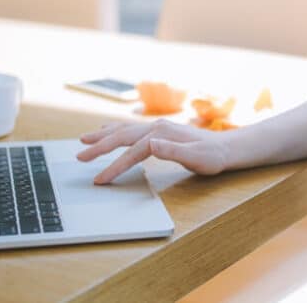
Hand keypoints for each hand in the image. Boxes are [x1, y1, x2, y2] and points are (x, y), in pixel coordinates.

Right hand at [76, 119, 229, 182]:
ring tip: (84, 140)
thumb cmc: (212, 157)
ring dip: (103, 136)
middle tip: (80, 157)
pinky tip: (107, 131)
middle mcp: (156, 127)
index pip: (132, 151)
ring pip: (123, 130)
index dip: (115, 166)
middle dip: (99, 147)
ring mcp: (156, 127)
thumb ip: (172, 151)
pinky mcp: (158, 130)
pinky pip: (130, 129)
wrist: (226, 148)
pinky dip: (114, 131)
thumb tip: (150, 144)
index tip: (100, 179)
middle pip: (121, 136)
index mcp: (162, 134)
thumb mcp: (196, 158)